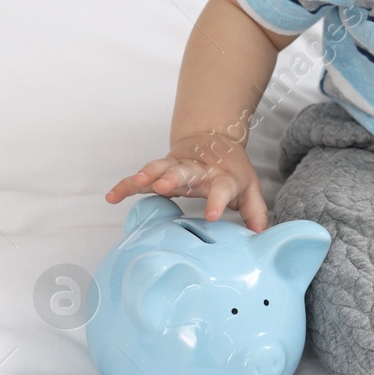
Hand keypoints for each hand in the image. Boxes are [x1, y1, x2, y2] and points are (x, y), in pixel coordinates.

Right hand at [104, 130, 269, 231]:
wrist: (214, 138)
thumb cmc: (232, 171)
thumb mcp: (249, 188)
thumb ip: (255, 211)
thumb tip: (261, 235)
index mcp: (222, 177)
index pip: (221, 189)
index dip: (218, 202)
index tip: (212, 217)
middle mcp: (198, 170)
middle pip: (185, 172)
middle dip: (173, 178)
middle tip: (162, 186)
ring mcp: (177, 167)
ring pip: (160, 168)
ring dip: (148, 174)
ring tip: (136, 183)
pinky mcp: (160, 170)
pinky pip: (140, 178)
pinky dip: (126, 185)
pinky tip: (112, 197)